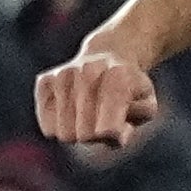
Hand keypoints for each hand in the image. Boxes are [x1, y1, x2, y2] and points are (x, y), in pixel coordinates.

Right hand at [34, 49, 164, 148]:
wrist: (108, 54)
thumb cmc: (128, 88)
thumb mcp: (146, 104)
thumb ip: (138, 119)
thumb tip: (115, 133)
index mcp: (118, 78)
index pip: (108, 130)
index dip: (115, 135)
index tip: (121, 125)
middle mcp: (87, 73)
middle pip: (85, 136)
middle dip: (96, 136)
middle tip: (102, 120)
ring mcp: (63, 76)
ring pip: (64, 134)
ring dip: (78, 132)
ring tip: (87, 115)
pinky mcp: (44, 81)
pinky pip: (48, 128)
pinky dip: (60, 127)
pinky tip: (71, 111)